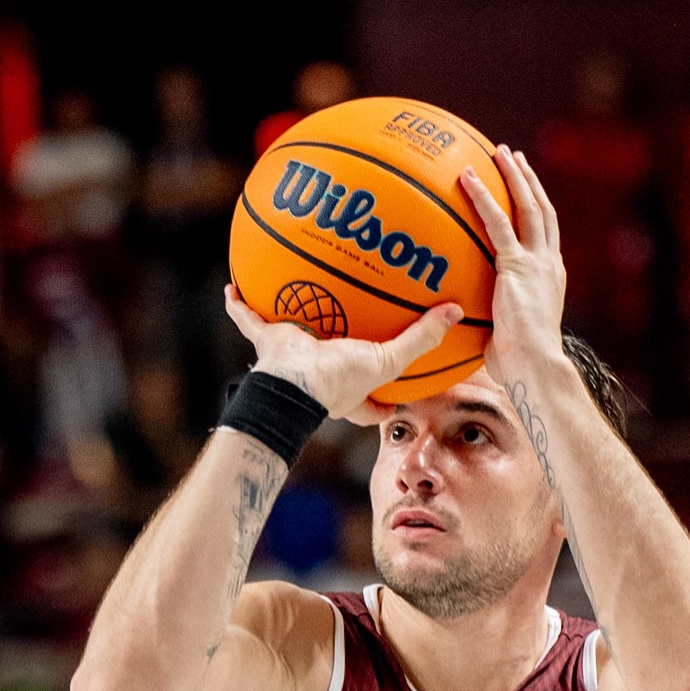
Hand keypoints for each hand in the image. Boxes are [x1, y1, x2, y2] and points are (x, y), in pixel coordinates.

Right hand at [224, 287, 462, 425]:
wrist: (293, 383)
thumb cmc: (338, 381)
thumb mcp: (388, 360)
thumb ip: (422, 339)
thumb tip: (454, 312)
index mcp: (352, 391)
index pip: (374, 404)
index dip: (387, 402)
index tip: (399, 396)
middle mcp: (323, 376)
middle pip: (336, 364)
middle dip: (341, 352)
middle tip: (351, 333)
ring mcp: (294, 358)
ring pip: (295, 336)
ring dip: (293, 318)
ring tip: (298, 295)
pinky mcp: (269, 341)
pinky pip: (249, 319)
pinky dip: (239, 305)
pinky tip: (234, 286)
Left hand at [459, 146, 566, 382]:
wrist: (535, 366)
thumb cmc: (520, 364)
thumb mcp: (506, 337)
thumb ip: (490, 322)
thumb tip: (462, 326)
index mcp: (550, 277)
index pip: (545, 234)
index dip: (537, 208)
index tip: (525, 190)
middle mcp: (549, 263)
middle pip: (541, 211)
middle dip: (527, 181)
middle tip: (512, 157)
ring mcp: (537, 262)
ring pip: (528, 206)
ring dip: (513, 176)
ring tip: (496, 153)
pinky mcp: (518, 266)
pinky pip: (497, 223)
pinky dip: (483, 197)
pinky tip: (467, 178)